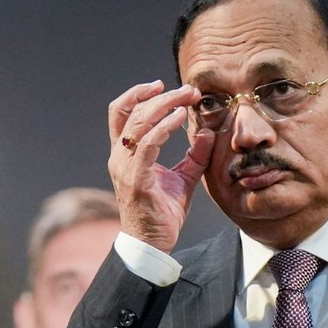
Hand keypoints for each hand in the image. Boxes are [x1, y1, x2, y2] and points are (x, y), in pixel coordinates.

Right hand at [107, 80, 214, 252]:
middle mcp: (120, 156)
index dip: (138, 94)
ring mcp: (125, 167)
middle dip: (160, 95)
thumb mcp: (184, 177)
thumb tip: (207, 132)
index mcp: (125, 153)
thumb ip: (195, 155)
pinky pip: (147, 144)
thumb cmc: (163, 211)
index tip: (162, 85)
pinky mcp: (136, 179)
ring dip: (164, 105)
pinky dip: (163, 127)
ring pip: (138, 123)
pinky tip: (180, 119)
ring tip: (186, 98)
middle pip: (132, 111)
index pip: (122, 113)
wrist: (153, 243)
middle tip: (188, 89)